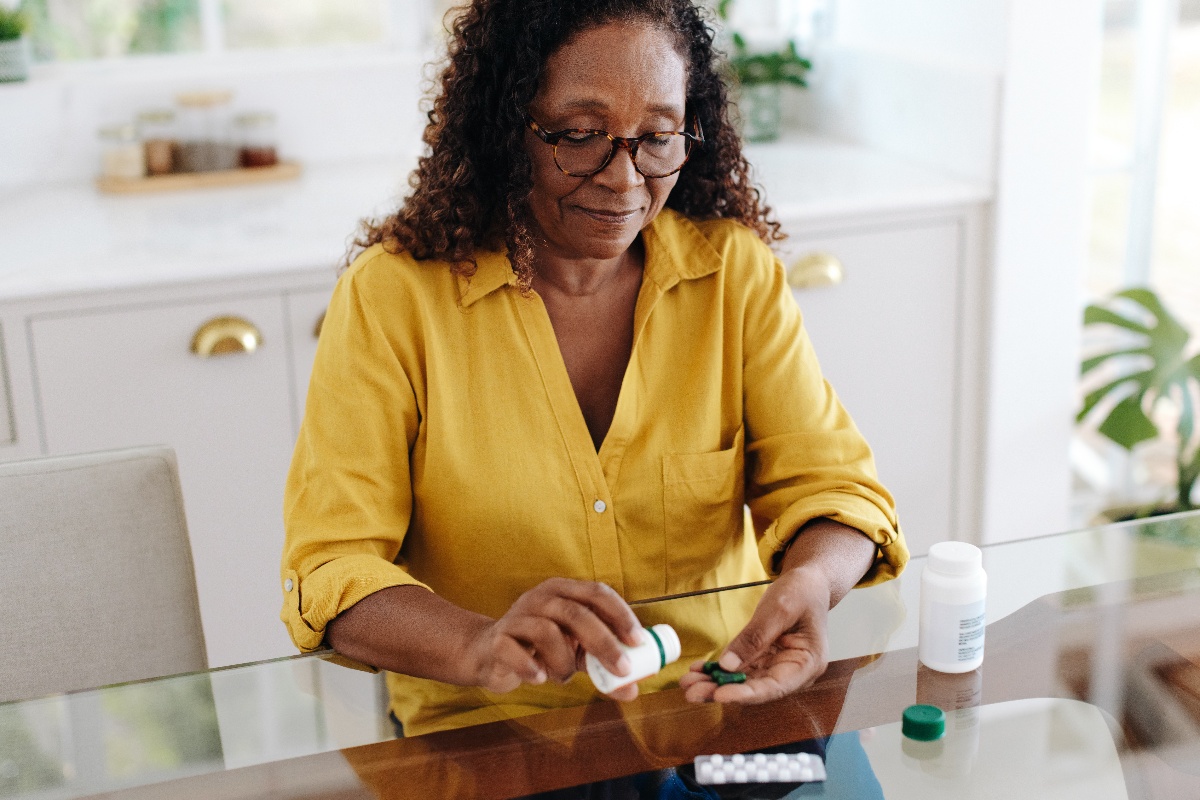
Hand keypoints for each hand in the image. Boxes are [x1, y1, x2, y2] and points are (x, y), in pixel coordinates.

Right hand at [465, 578, 643, 699]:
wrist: (488, 653)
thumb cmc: (539, 649)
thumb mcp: (574, 652)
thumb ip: (601, 665)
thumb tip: (633, 687)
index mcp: (564, 591)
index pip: (597, 593)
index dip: (620, 615)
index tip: (638, 641)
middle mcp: (540, 597)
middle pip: (576, 613)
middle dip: (604, 643)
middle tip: (622, 670)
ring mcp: (516, 616)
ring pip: (547, 632)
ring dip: (563, 663)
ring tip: (563, 676)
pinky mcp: (497, 639)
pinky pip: (514, 650)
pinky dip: (531, 667)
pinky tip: (539, 677)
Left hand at [680, 565, 830, 702]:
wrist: (808, 583)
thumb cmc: (803, 592)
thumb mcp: (779, 609)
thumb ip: (755, 637)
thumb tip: (728, 665)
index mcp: (808, 663)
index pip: (775, 687)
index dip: (746, 694)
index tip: (720, 694)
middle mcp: (794, 672)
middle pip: (756, 688)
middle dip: (722, 690)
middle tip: (692, 692)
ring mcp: (778, 666)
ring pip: (745, 681)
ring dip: (716, 683)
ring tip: (688, 682)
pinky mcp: (765, 659)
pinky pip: (741, 668)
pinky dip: (720, 670)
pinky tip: (699, 670)